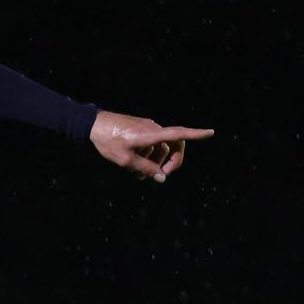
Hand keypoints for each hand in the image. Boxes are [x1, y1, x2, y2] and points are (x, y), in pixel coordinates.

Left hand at [89, 110, 213, 182]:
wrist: (92, 125)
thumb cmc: (108, 141)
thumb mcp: (125, 160)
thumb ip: (146, 169)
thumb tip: (162, 178)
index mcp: (151, 134)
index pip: (178, 134)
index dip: (196, 134)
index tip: (211, 132)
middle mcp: (153, 129)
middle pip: (174, 144)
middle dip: (172, 161)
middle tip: (162, 176)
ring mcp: (147, 128)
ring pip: (160, 147)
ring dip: (155, 161)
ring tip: (139, 175)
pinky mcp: (140, 130)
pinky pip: (151, 144)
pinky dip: (147, 156)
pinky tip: (134, 166)